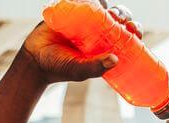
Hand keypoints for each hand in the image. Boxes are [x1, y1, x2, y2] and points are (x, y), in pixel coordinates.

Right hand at [20, 2, 142, 84]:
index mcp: (105, 46)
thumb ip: (95, 67)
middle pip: (118, 18)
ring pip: (105, 7)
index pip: (126, 36)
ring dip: (111, 6)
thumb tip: (115, 60)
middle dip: (123, 15)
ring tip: (109, 11)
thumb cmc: (59, 68)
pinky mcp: (72, 10)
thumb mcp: (79, 70)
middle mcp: (98, 32)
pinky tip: (95, 0)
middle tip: (119, 18)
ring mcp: (86, 20)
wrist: (34, 58)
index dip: (134, 30)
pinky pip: (86, 1)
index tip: (134, 30)